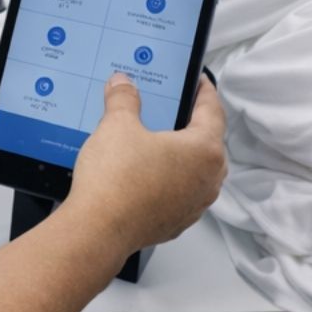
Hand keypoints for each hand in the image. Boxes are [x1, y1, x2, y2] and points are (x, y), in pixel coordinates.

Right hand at [62, 73, 227, 257]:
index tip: (198, 82)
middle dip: (192, 125)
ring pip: (195, 171)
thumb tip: (123, 83)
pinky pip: (179, 193)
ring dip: (181, 156)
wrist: (99, 229)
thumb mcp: (117, 124)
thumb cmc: (116, 177)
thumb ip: (124, 99)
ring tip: (155, 143)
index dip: (204, 92)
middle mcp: (208, 180)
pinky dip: (168, 180)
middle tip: (174, 109)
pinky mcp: (176, 222)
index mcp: (204, 150)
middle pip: (208, 143)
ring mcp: (194, 205)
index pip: (213, 111)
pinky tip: (144, 174)